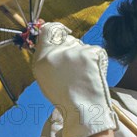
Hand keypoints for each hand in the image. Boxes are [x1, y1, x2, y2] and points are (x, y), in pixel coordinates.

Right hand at [32, 22, 116, 136]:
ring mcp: (75, 51)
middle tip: (75, 67)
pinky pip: (94, 51)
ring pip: (81, 45)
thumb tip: (52, 38)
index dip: (55, 29)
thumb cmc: (65, 96)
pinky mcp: (91, 53)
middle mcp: (57, 52)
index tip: (61, 31)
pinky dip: (95, 60)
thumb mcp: (45, 77)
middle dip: (71, 48)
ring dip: (83, 55)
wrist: (84, 108)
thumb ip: (46, 56)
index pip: (48, 30)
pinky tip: (91, 73)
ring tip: (83, 74)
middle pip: (67, 38)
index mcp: (42, 59)